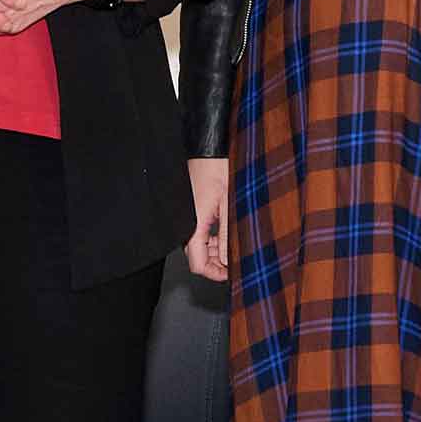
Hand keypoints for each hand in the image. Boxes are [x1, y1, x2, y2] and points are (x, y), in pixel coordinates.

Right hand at [184, 157, 231, 279]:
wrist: (207, 147)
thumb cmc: (217, 168)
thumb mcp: (229, 205)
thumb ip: (228, 235)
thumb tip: (229, 260)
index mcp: (193, 226)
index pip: (197, 265)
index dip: (215, 274)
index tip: (231, 273)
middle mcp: (184, 224)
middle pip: (196, 257)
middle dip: (216, 262)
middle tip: (236, 260)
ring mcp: (184, 216)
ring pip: (196, 245)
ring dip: (214, 249)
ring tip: (233, 244)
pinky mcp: (187, 209)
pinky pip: (195, 231)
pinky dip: (208, 237)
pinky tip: (222, 232)